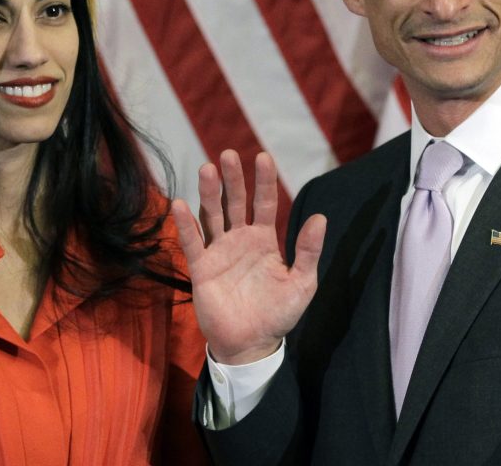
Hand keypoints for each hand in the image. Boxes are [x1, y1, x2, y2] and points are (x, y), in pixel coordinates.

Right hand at [172, 149, 325, 364]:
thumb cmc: (278, 314)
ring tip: (207, 169)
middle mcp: (240, 239)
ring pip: (212, 216)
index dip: (264, 181)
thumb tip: (320, 218)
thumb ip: (308, 251)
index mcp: (264, 239)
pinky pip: (192, 243)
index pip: (264, 203)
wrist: (251, 344)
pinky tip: (179, 204)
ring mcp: (219, 251)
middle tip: (228, 155)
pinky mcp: (201, 268)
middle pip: (235, 202)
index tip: (263, 157)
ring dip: (209, 193)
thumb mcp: (302, 283)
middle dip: (233, 179)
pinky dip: (185, 225)